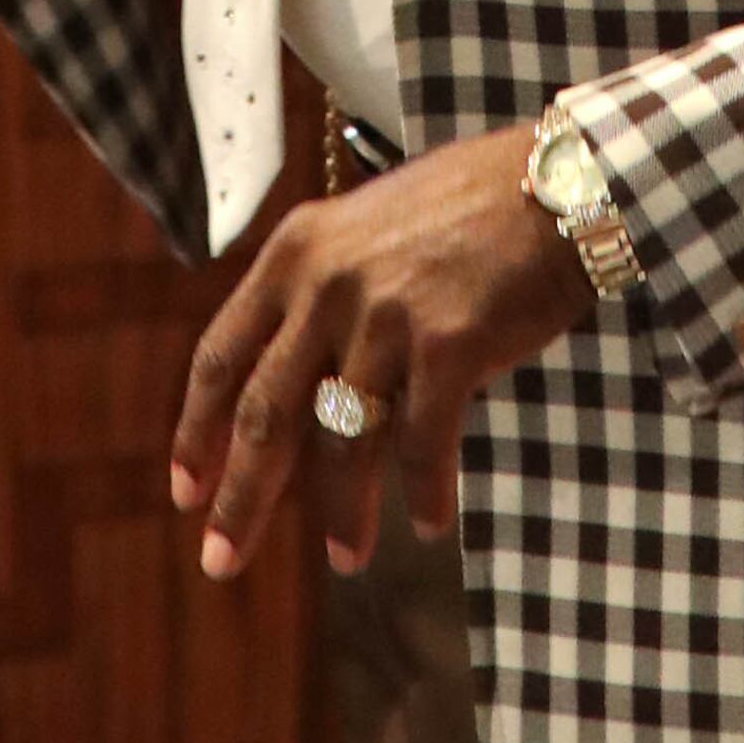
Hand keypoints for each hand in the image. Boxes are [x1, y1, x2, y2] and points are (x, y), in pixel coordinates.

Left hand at [171, 125, 592, 583]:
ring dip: (343, 514)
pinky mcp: (447, 345)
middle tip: (222, 561)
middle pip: (264, 416)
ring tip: (345, 560)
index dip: (196, 432)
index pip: (220, 356)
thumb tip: (291, 390)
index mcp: (293, 253)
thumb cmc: (467, 207)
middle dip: (241, 499)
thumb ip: (320, 294)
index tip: (184, 491)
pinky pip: (421, 444)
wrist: (558, 181)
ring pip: (341, 445)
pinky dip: (424, 492)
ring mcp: (384, 316)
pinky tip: (428, 523)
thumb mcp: (364, 230)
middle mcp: (325, 284)